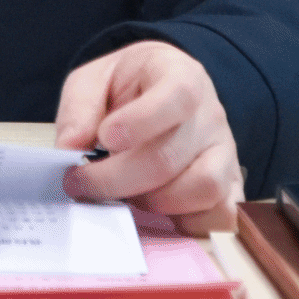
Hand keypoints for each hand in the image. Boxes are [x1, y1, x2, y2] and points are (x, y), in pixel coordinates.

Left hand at [53, 39, 241, 234]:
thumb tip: (69, 147)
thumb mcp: (95, 79)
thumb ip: (80, 107)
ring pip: (202, 188)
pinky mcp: (229, 186)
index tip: (104, 138)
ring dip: (153, 202)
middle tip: (80, 183)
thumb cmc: (127, 86)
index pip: (176, 96)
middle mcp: (211, 115)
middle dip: (117, 179)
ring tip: (123, 195)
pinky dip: (187, 222)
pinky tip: (156, 212)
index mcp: (181, 76)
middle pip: (170, 156)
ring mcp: (224, 153)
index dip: (140, 121)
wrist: (159, 91)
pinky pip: (220, 214)